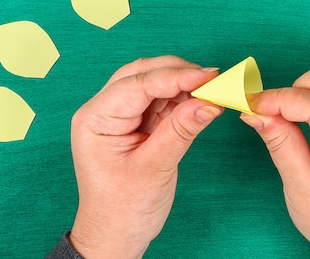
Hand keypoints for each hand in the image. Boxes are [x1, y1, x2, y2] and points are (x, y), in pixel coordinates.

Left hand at [69, 56, 222, 258]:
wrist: (115, 236)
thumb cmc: (123, 209)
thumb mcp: (154, 169)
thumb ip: (181, 130)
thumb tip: (209, 101)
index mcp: (95, 119)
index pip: (137, 84)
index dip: (175, 76)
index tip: (208, 76)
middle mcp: (104, 111)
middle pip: (143, 74)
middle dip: (178, 72)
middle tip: (213, 78)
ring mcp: (120, 116)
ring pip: (154, 84)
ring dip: (183, 83)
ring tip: (212, 89)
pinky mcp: (137, 124)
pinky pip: (160, 101)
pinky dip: (182, 97)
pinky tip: (201, 99)